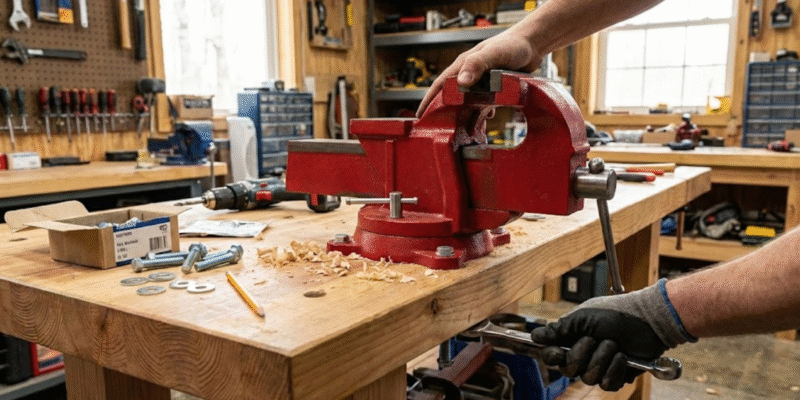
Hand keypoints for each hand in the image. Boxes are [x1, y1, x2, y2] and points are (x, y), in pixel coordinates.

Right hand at [415, 30, 539, 117]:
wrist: (532, 44)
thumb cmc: (512, 44)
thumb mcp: (493, 53)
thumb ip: (476, 65)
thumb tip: (461, 82)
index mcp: (464, 66)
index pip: (440, 86)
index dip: (429, 101)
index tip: (421, 117)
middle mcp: (470, 75)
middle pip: (450, 97)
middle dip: (442, 112)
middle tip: (436, 129)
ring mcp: (481, 82)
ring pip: (467, 103)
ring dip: (463, 116)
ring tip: (459, 131)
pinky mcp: (494, 88)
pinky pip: (483, 104)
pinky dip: (481, 114)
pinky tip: (484, 122)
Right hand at [529, 280, 694, 390]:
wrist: (647, 321)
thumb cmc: (616, 313)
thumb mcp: (583, 317)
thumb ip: (559, 329)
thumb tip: (535, 336)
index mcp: (572, 339)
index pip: (551, 355)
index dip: (552, 356)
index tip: (559, 351)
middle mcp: (583, 354)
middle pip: (567, 370)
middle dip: (581, 355)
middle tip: (594, 339)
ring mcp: (599, 366)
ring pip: (587, 378)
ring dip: (601, 359)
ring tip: (614, 344)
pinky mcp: (616, 376)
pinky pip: (607, 384)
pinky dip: (614, 369)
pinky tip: (622, 356)